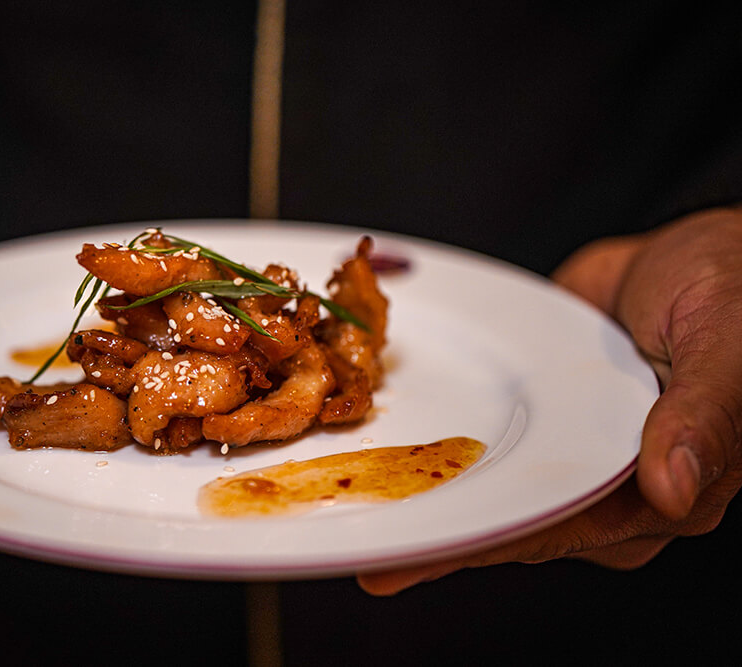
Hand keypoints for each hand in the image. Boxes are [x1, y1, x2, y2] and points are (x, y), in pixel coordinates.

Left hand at [358, 207, 741, 594]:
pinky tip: (385, 448)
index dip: (483, 543)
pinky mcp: (538, 416)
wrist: (702, 250)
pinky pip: (484, 434)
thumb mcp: (726, 346)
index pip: (559, 528)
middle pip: (512, 517)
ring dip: (427, 490)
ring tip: (355, 505)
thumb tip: (671, 490)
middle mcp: (608, 486)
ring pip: (489, 480)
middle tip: (362, 548)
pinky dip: (439, 441)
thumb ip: (702, 416)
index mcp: (665, 492)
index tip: (412, 555)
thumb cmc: (734, 294)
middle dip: (439, 533)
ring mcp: (567, 451)